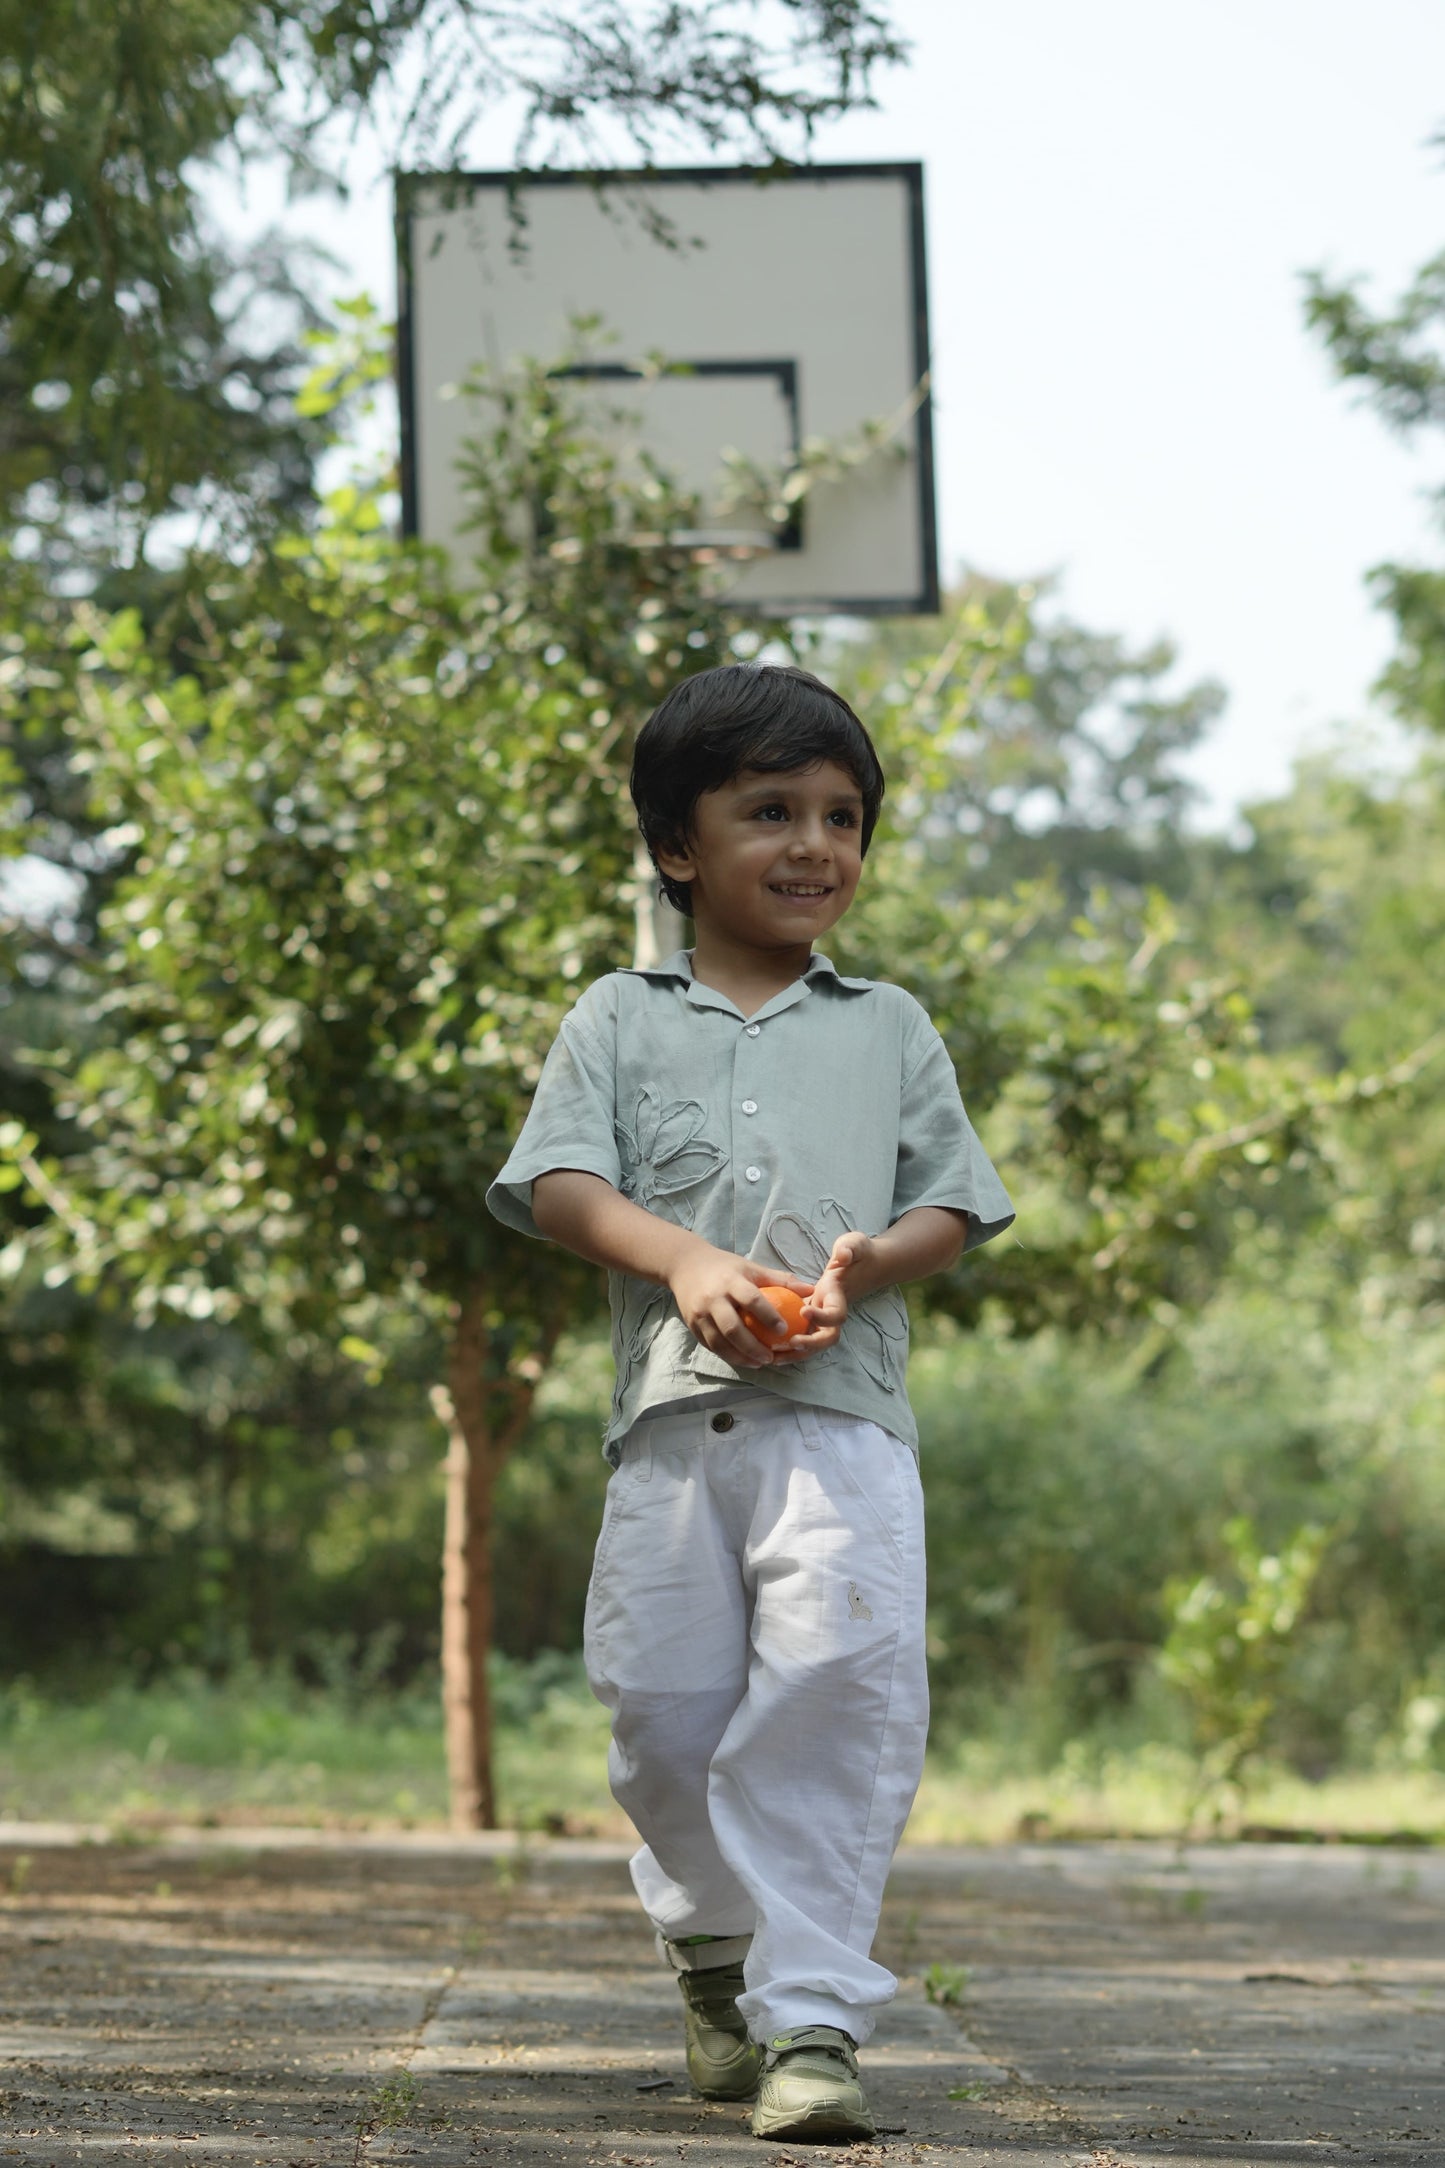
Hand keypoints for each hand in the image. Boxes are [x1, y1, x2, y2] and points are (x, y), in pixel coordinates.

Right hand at [668, 1244, 814, 1369]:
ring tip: (759, 1363)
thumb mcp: (751, 1268)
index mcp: (730, 1281)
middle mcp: (712, 1299)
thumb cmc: (725, 1267)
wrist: (685, 1265)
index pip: (751, 1300)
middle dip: (753, 1347)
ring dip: (740, 1357)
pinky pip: (711, 1346)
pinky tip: (743, 1360)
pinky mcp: (692, 1326)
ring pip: (720, 1342)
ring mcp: (699, 1314)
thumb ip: (780, 1280)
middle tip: (772, 1357)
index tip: (784, 1330)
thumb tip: (810, 1290)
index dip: (768, 1316)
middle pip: (733, 1328)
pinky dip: (728, 1355)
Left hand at [772, 1229, 876, 1360]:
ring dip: (795, 1354)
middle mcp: (833, 1316)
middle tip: (791, 1342)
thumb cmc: (854, 1253)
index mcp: (839, 1299)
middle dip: (810, 1344)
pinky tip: (768, 1353)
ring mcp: (822, 1322)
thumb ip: (849, 1250)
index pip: (836, 1315)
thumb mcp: (854, 1245)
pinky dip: (787, 1350)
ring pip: (813, 1346)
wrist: (858, 1266)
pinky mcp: (810, 1323)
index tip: (804, 1311)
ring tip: (773, 1358)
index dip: (823, 1317)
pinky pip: (801, 1341)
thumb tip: (842, 1257)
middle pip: (827, 1338)